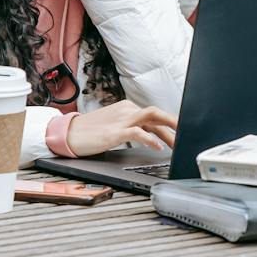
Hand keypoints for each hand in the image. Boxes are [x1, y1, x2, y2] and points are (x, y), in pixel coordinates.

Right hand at [63, 101, 177, 156]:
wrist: (68, 133)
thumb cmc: (91, 132)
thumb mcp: (114, 127)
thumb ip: (132, 128)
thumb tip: (152, 137)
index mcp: (128, 108)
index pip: (154, 115)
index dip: (169, 124)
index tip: (180, 133)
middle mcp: (127, 110)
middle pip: (157, 114)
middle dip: (174, 123)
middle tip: (188, 135)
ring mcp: (121, 120)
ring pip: (152, 117)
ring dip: (168, 129)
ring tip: (179, 140)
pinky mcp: (114, 131)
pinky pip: (138, 132)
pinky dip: (150, 139)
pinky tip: (158, 147)